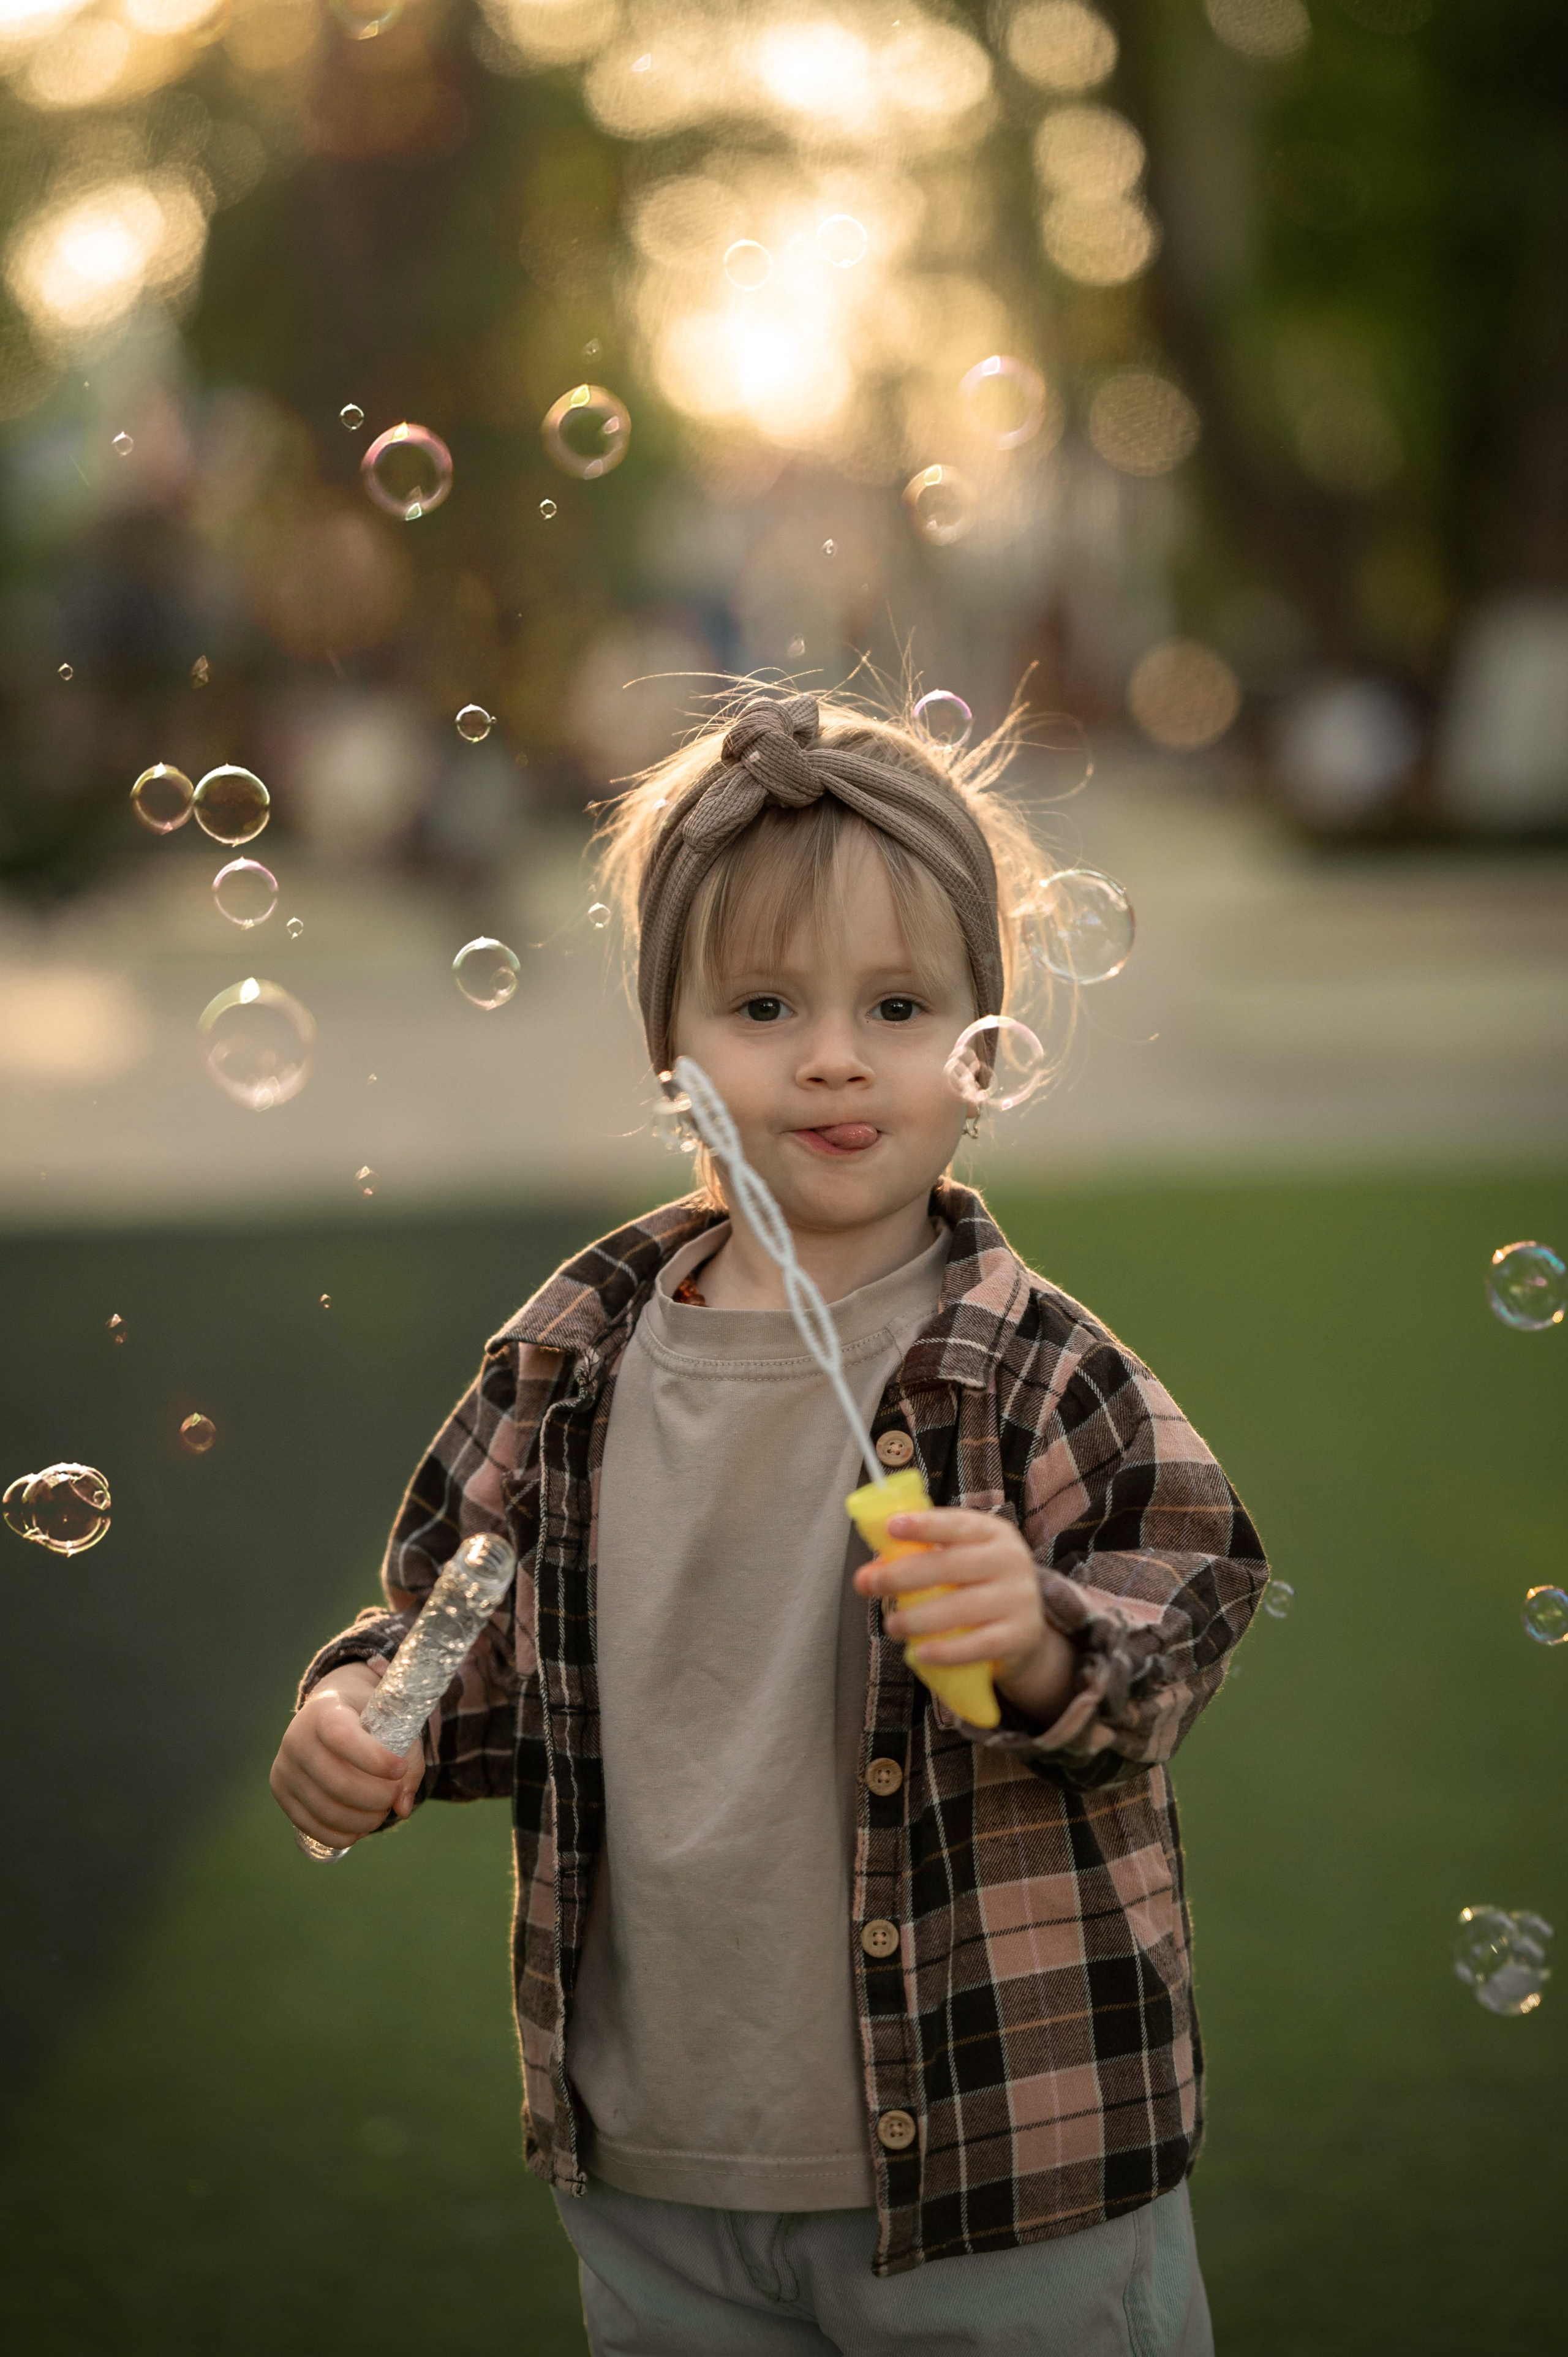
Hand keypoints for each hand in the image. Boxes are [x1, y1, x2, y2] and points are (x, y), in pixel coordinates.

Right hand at [269, 1659, 423, 1851]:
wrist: (329, 1710)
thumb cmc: (368, 1717)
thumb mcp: (393, 1722)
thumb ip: (408, 1761)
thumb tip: (403, 1808)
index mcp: (324, 1710)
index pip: (343, 1739)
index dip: (375, 1760)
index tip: (399, 1770)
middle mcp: (296, 1738)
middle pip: (337, 1783)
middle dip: (376, 1798)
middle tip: (394, 1796)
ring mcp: (284, 1767)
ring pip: (326, 1810)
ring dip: (363, 1821)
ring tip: (381, 1812)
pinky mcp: (280, 1791)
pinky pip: (311, 1826)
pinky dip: (341, 1834)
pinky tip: (361, 1828)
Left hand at [852, 1508, 1076, 1729]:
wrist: (1024, 1630)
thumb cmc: (977, 1586)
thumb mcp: (955, 1562)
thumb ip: (913, 1561)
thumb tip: (864, 1576)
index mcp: (993, 1533)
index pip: (956, 1524)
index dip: (923, 1525)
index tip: (891, 1527)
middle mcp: (1011, 1560)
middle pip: (952, 1565)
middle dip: (904, 1575)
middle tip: (872, 1585)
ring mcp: (1019, 1598)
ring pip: (961, 1608)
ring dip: (918, 1618)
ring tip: (892, 1625)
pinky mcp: (1020, 1635)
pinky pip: (978, 1645)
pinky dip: (946, 1651)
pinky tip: (920, 1653)